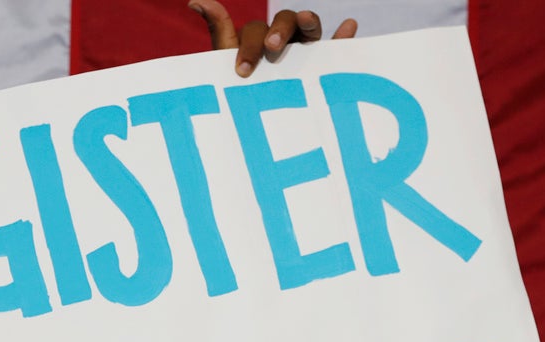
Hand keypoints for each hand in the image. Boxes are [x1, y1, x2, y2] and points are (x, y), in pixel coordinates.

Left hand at [188, 0, 356, 76]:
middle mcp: (283, 41)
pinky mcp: (326, 62)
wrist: (258, 125)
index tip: (242, 70)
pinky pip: (337, 47)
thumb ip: (218, 31)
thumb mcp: (226, 64)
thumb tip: (195, 1)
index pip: (255, 29)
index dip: (250, 45)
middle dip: (278, 31)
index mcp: (258, 40)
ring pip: (309, 25)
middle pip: (284, 20)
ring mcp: (305, 50)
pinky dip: (343, 36)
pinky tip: (349, 27)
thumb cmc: (241, 92)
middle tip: (273, 49)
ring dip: (308, 20)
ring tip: (307, 23)